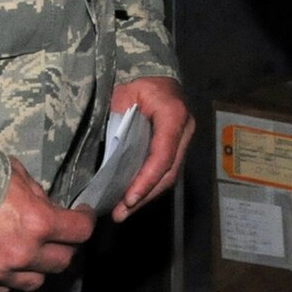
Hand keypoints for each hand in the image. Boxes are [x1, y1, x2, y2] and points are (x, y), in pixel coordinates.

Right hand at [0, 159, 94, 291]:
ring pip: (35, 283)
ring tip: (31, 255)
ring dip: (38, 269)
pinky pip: (2, 290)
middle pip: (63, 262)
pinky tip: (2, 265)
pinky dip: (7, 280)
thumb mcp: (15, 174)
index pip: (80, 232)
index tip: (83, 216)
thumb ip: (37, 195)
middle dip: (65, 248)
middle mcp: (24, 254)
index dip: (85, 222)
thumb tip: (47, 206)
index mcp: (39, 223)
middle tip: (59, 237)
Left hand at [107, 76, 195, 222]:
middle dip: (145, 195)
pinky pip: (165, 173)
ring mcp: (183, 142)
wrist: (156, 78)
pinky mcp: (177, 150)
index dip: (147, 178)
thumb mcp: (124, 95)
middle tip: (121, 213)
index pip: (163, 154)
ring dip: (146, 196)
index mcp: (174, 114)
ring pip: (169, 176)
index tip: (129, 198)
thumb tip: (107, 150)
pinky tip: (131, 200)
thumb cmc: (139, 85)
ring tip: (122, 212)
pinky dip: (148, 188)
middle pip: (169, 171)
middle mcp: (184, 131)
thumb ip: (118, 120)